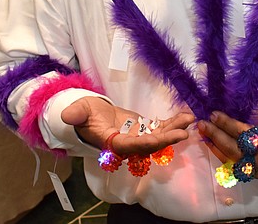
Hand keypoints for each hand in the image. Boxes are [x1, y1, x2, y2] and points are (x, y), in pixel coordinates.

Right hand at [61, 96, 193, 155]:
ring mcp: (139, 137)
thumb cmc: (86, 114)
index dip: (147, 144)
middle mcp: (129, 144)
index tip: (162, 139)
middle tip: (184, 133)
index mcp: (113, 143)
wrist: (93, 116)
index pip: (131, 146)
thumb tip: (67, 116)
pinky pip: (162, 128)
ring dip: (175, 129)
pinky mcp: (145, 129)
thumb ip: (76, 114)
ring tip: (190, 119)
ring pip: (159, 136)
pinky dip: (174, 122)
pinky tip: (186, 115)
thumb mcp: (80, 111)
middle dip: (167, 139)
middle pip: (150, 145)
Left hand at [196, 110, 257, 177]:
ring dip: (215, 146)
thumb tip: (226, 112)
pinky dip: (223, 155)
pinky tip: (214, 145)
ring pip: (231, 159)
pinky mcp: (255, 175)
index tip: (213, 114)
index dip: (225, 123)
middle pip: (233, 148)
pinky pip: (235, 165)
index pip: (241, 133)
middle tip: (202, 124)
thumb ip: (247, 117)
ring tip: (203, 134)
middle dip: (215, 136)